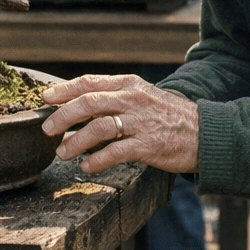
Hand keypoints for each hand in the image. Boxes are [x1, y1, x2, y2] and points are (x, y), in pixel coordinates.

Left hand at [41, 74, 198, 173]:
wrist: (205, 132)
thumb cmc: (171, 116)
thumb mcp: (144, 96)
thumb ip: (116, 97)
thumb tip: (81, 104)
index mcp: (130, 84)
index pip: (90, 83)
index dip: (64, 90)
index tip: (45, 98)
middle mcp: (133, 100)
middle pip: (88, 103)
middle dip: (62, 116)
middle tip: (47, 129)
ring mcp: (141, 122)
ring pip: (98, 128)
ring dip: (75, 142)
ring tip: (63, 152)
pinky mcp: (148, 145)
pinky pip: (115, 153)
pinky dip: (96, 161)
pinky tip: (86, 166)